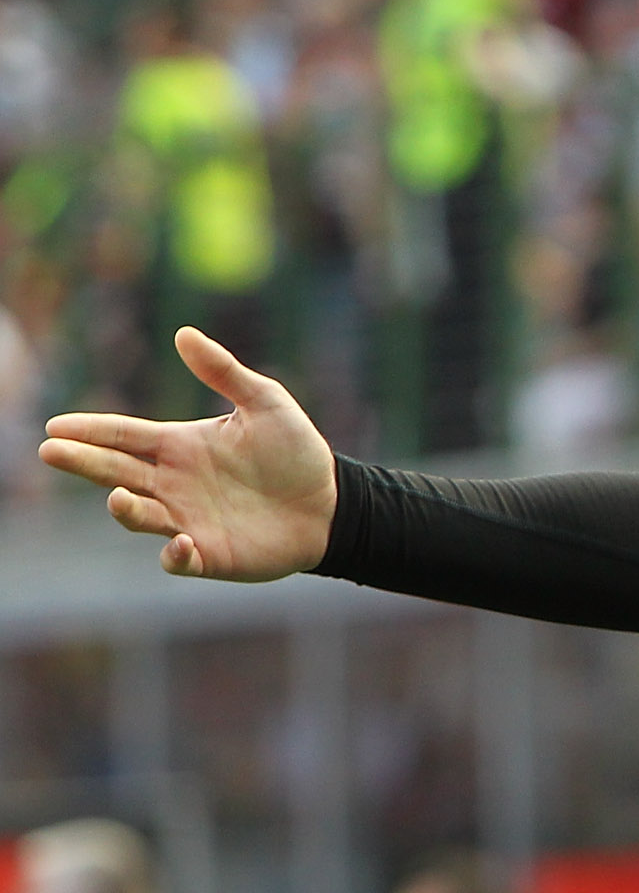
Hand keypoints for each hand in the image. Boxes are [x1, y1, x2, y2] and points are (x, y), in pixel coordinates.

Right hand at [38, 329, 337, 580]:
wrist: (333, 504)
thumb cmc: (297, 453)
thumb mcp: (266, 403)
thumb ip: (224, 372)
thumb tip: (184, 334)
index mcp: (179, 446)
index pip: (124, 435)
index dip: (90, 430)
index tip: (56, 426)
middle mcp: (173, 483)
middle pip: (115, 471)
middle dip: (82, 462)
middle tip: (51, 451)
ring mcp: (187, 520)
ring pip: (140, 515)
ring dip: (125, 508)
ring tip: (118, 495)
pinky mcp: (210, 554)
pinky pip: (179, 559)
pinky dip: (175, 555)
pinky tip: (181, 542)